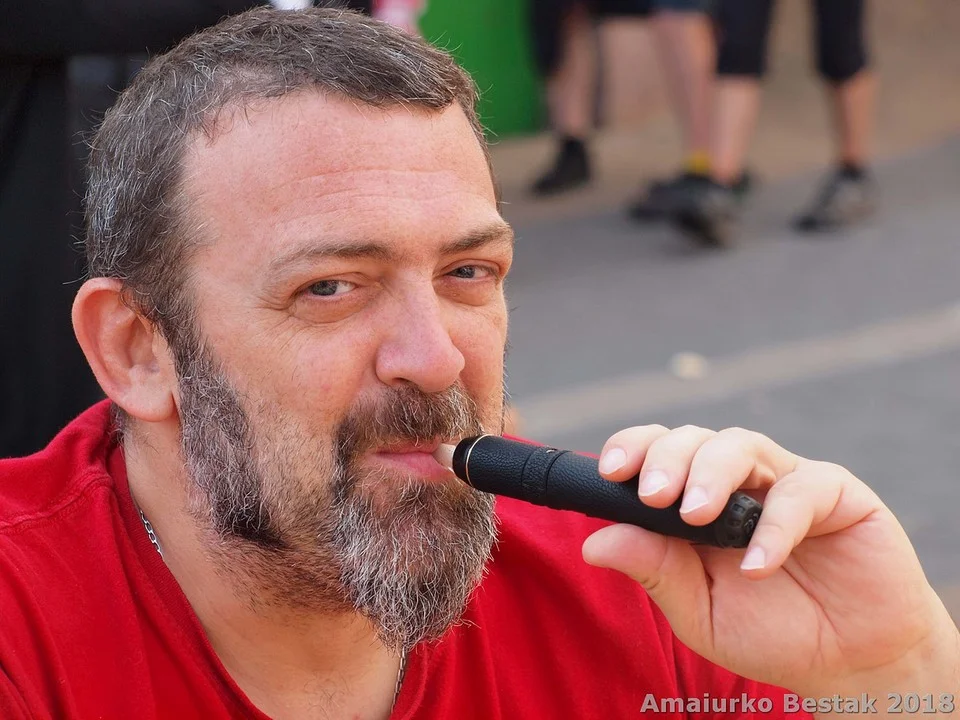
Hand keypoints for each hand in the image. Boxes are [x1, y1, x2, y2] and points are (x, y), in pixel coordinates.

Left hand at [581, 424, 959, 697]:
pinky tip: (758, 563)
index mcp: (694, 501)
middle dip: (666, 459)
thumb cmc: (769, 631)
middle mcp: (737, 482)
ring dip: (711, 473)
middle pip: (693, 439)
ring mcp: (784, 482)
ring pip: (740, 444)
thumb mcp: (698, 611)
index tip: (609, 471)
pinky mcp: (836, 493)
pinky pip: (802, 488)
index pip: (656, 453)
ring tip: (695, 516)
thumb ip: (655, 570)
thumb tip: (593, 543)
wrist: (850, 662)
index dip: (632, 449)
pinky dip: (776, 524)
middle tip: (654, 497)